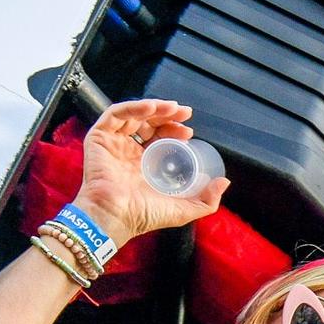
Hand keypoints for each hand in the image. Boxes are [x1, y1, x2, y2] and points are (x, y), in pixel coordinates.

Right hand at [69, 100, 226, 247]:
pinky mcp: (99, 138)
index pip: (160, 138)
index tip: (189, 131)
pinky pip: (115, 114)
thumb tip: (224, 182)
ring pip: (133, 115)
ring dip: (154, 108)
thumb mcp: (183, 210)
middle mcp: (128, 151)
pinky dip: (132, 107)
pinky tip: (150, 107)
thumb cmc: (144, 216)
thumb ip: (206, 201)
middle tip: (185, 114)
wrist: (117, 217)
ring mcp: (113, 143)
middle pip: (149, 124)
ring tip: (172, 109)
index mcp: (144, 165)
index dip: (174, 130)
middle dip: (168, 116)